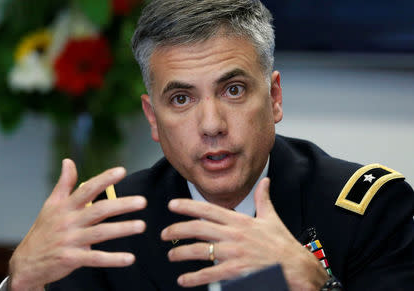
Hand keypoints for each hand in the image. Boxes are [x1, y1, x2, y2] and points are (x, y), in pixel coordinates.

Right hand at [8, 159, 146, 290]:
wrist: (26, 263)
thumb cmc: (43, 230)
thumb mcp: (51, 205)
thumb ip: (64, 184)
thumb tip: (68, 161)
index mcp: (66, 206)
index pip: (87, 189)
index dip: (104, 179)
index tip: (121, 171)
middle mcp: (69, 221)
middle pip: (99, 210)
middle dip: (122, 205)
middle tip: (142, 201)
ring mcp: (70, 240)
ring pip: (100, 233)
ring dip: (122, 229)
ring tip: (141, 225)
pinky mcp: (72, 259)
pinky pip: (95, 259)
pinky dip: (113, 259)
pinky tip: (130, 258)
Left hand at [161, 178, 327, 289]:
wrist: (296, 267)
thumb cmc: (282, 243)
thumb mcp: (271, 217)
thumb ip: (263, 198)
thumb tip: (265, 181)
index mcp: (239, 221)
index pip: (208, 209)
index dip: (188, 206)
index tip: (172, 205)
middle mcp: (234, 234)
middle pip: (198, 229)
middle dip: (177, 230)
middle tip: (164, 234)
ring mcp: (234, 253)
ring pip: (200, 250)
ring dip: (181, 253)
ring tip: (171, 255)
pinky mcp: (236, 271)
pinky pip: (210, 274)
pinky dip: (194, 277)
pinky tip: (183, 279)